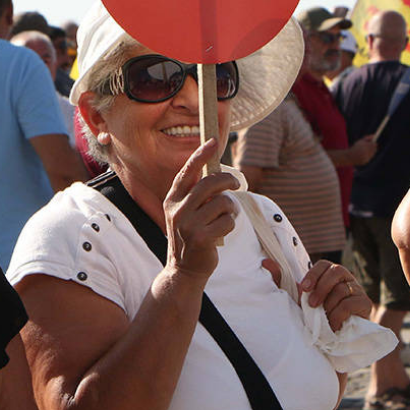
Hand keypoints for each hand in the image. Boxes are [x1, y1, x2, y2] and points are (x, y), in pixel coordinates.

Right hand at [164, 138, 239, 282]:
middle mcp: (177, 209)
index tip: (213, 141)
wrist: (184, 269)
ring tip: (227, 216)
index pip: (187, 171)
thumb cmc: (191, 235)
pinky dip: (230, 225)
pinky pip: (227, 221)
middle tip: (237, 185)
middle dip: (228, 181)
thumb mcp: (186, 212)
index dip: (201, 155)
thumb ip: (197, 194)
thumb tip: (218, 173)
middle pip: (210, 183)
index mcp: (172, 199)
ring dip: (231, 208)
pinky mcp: (200, 237)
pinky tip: (222, 232)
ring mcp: (187, 224)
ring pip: (222, 202)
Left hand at [297, 260, 371, 331]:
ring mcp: (358, 290)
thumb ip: (304, 296)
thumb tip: (297, 285)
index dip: (313, 274)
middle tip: (312, 304)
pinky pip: (348, 304)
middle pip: (336, 271)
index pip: (324, 265)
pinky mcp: (365, 303)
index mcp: (332, 276)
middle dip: (321, 288)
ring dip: (329, 306)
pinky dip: (337, 316)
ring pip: (341, 289)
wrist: (344, 336)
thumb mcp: (312, 306)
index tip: (304, 288)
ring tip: (324, 319)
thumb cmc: (325, 318)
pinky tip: (333, 325)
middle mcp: (347, 279)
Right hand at [350, 135, 377, 165]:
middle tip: (372, 147)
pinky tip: (362, 156)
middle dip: (373, 148)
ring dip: (370, 153)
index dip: (374, 143)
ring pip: (372, 154)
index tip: (373, 143)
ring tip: (363, 152)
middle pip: (374, 149)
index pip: (374, 144)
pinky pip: (369, 158)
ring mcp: (367, 157)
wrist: (349, 156)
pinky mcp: (366, 161)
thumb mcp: (361, 141)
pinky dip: (367, 157)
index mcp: (366, 146)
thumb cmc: (355, 148)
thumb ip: (368, 138)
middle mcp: (367, 152)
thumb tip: (374, 135)